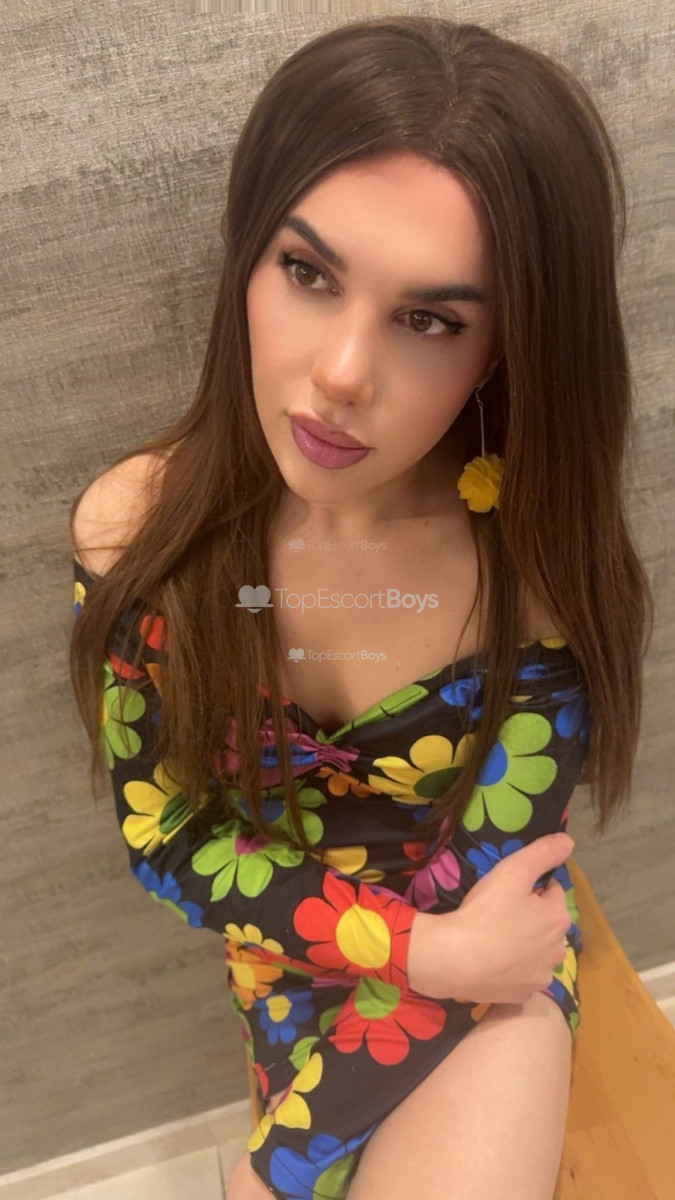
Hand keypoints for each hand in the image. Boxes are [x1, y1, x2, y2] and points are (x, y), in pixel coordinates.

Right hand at [408, 833, 574, 1003]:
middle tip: (497, 912)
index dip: (529, 887)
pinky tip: (492, 961)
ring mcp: (540, 976)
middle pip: (546, 924)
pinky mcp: (522, 995)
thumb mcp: (513, 870)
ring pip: (535, 952)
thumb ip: (543, 852)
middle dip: (529, 916)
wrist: (455, 960)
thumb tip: (568, 841)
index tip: (507, 890)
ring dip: (523, 944)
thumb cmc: (485, 912)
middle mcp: (558, 950)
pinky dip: (511, 968)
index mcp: (558, 918)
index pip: (551, 892)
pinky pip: (520, 975)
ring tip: (493, 937)